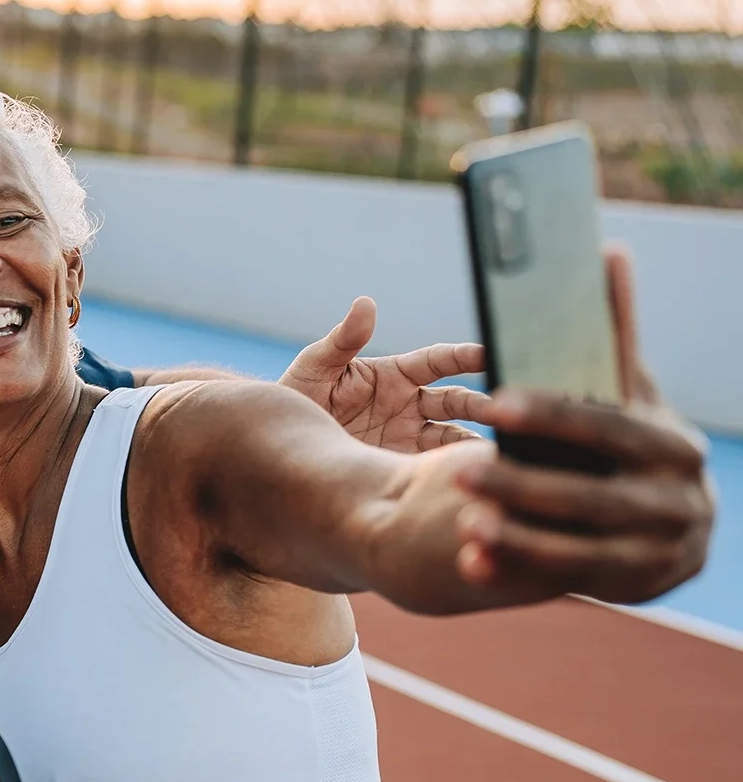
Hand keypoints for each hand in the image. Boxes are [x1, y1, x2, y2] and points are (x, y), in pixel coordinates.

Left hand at [281, 296, 493, 452]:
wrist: (276, 446)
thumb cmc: (294, 397)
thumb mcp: (315, 367)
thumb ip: (343, 340)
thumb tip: (365, 303)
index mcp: (394, 375)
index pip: (440, 361)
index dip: (466, 356)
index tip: (491, 353)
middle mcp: (408, 405)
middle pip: (459, 402)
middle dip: (484, 404)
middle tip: (505, 410)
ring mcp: (407, 438)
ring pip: (454, 437)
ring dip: (477, 441)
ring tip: (501, 450)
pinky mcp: (398, 467)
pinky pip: (433, 468)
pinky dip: (453, 471)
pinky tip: (473, 478)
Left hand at [451, 247, 711, 601]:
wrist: (677, 522)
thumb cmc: (637, 442)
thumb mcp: (631, 394)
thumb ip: (613, 335)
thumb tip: (605, 253)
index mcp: (674, 444)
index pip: (608, 426)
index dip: (551, 414)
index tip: (492, 401)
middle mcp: (678, 500)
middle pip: (591, 492)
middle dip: (526, 482)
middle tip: (460, 469)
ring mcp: (659, 551)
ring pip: (579, 545)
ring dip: (519, 534)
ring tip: (463, 519)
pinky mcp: (632, 588)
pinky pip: (564, 581)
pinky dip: (516, 570)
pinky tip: (471, 562)